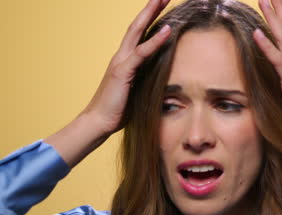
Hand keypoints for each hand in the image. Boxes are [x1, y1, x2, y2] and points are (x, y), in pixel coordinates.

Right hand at [82, 0, 171, 135]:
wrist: (98, 122)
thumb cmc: (118, 109)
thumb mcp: (136, 91)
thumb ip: (145, 80)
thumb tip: (162, 79)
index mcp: (124, 60)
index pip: (139, 33)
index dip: (149, 18)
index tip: (161, 5)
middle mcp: (121, 56)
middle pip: (137, 25)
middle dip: (150, 8)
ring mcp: (121, 62)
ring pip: (137, 32)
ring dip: (151, 14)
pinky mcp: (123, 72)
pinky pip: (141, 53)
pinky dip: (155, 41)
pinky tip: (167, 30)